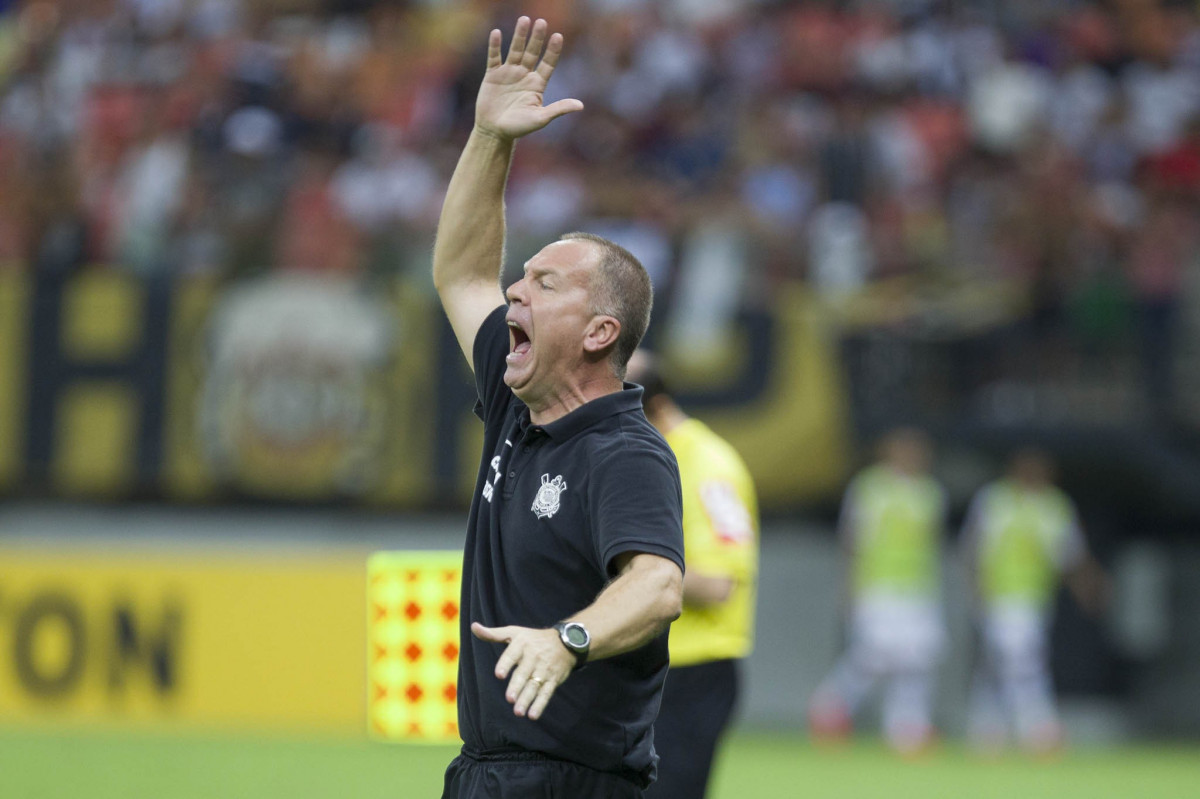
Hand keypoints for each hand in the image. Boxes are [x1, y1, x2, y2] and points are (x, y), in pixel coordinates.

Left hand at [471, 621, 574, 719]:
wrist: (566, 642)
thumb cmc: (533, 638)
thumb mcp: (514, 632)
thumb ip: (493, 634)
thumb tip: (473, 627)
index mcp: (522, 644)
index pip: (512, 654)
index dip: (506, 664)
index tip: (499, 674)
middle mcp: (534, 656)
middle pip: (524, 673)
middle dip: (517, 686)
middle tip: (510, 698)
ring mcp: (544, 669)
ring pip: (535, 685)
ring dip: (527, 699)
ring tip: (518, 712)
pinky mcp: (554, 680)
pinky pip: (547, 693)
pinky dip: (540, 704)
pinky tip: (533, 715)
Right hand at [475, 16, 582, 140]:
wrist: (494, 131)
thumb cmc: (519, 128)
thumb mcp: (540, 118)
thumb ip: (558, 109)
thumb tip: (580, 106)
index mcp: (537, 84)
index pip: (548, 63)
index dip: (553, 50)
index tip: (558, 36)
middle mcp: (525, 75)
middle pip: (533, 52)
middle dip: (537, 38)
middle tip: (542, 22)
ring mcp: (509, 73)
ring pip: (515, 50)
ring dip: (520, 36)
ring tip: (524, 19)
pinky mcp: (492, 75)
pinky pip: (494, 57)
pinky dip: (495, 46)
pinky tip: (497, 33)